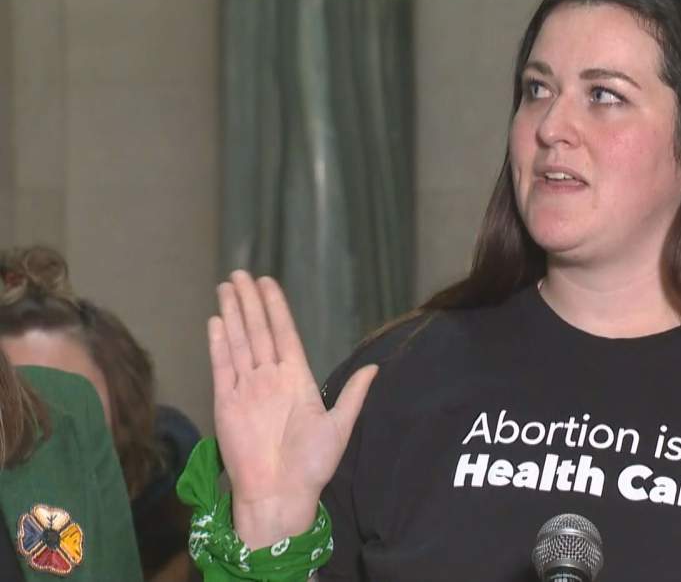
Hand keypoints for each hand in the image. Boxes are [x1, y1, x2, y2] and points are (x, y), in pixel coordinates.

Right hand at [208, 270, 377, 548]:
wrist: (280, 494)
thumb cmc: (312, 465)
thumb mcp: (340, 427)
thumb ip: (352, 395)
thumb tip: (375, 369)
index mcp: (297, 379)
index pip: (284, 334)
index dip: (276, 308)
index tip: (268, 283)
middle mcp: (270, 378)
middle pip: (258, 330)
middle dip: (250, 302)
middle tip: (240, 274)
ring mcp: (247, 388)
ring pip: (239, 342)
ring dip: (233, 314)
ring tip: (227, 287)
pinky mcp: (226, 402)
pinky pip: (222, 366)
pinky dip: (219, 343)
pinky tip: (217, 321)